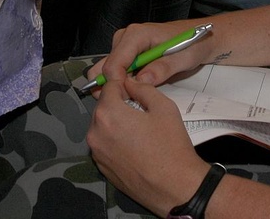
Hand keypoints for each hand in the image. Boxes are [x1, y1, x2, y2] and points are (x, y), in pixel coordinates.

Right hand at [86, 20, 213, 89]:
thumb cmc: (194, 44)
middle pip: (105, 67)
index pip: (114, 63)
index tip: (128, 100)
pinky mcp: (128, 54)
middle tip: (130, 101)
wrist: (200, 38)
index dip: (117, 85)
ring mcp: (125, 46)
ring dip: (117, 87)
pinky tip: (137, 90)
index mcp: (137, 35)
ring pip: (108, 71)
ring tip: (135, 97)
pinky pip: (117, 72)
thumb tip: (141, 81)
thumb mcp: (183, 58)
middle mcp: (126, 38)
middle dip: (112, 87)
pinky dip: (123, 84)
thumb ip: (162, 68)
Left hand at [88, 77, 209, 216]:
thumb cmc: (171, 144)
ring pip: (102, 126)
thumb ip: (142, 89)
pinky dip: (114, 139)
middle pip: (103, 106)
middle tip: (139, 108)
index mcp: (108, 114)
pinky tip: (134, 145)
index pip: (109, 86)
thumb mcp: (163, 106)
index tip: (134, 86)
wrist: (175, 186)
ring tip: (138, 128)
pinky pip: (104, 144)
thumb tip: (130, 83)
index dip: (122, 82)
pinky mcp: (102, 168)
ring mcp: (97, 153)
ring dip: (115, 121)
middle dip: (118, 103)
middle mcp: (95, 133)